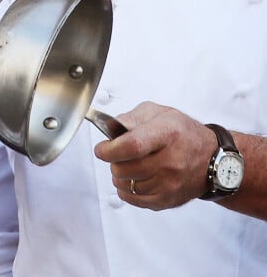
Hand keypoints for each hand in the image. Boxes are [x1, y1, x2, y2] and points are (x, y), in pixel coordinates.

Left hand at [94, 101, 216, 209]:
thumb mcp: (158, 112)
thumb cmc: (183, 133)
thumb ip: (131, 117)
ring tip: (128, 164)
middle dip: (113, 160)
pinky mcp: (168, 200)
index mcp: (167, 134)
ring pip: (126, 185)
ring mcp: (170, 184)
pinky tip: (133, 177)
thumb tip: (111, 128)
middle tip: (118, 153)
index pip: (132, 146)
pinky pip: (133, 199)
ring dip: (119, 175)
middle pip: (125, 168)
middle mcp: (170, 161)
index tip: (101, 149)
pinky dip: (126, 189)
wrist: (212, 159)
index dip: (110, 149)